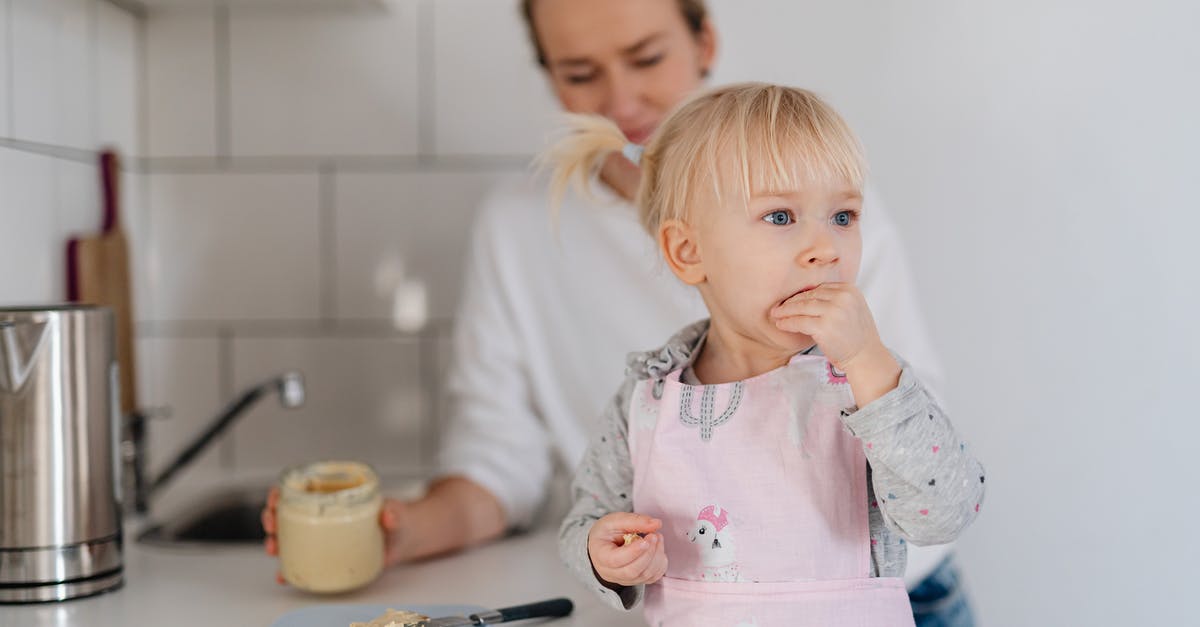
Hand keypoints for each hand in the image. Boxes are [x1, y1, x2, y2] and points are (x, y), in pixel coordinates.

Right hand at [262, 487, 406, 584]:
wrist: (404, 539)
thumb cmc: (398, 519)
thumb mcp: (397, 513)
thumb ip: (394, 513)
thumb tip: (389, 516)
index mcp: (336, 496)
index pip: (302, 488)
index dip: (283, 491)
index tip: (276, 497)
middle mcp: (324, 515)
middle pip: (287, 511)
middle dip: (272, 517)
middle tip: (272, 525)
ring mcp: (323, 535)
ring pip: (288, 536)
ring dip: (274, 541)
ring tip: (273, 547)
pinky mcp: (326, 554)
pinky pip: (301, 560)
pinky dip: (289, 568)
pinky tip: (283, 573)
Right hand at [587, 513, 667, 587]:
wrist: (603, 544)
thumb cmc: (606, 532)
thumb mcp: (615, 520)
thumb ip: (634, 520)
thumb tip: (656, 524)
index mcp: (600, 556)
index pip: (616, 560)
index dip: (633, 552)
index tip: (646, 540)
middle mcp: (610, 573)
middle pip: (633, 571)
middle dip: (648, 553)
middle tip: (655, 535)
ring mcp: (624, 579)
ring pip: (645, 575)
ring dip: (657, 556)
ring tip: (657, 537)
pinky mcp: (636, 580)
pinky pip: (653, 577)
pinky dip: (660, 563)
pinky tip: (657, 548)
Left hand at [770, 283, 885, 372]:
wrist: (866, 357)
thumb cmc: (858, 337)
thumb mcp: (853, 309)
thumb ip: (836, 300)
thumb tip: (809, 296)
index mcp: (850, 290)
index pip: (820, 288)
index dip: (803, 294)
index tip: (792, 300)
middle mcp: (842, 298)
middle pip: (809, 296)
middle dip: (792, 302)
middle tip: (779, 307)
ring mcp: (833, 311)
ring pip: (802, 307)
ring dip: (786, 311)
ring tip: (776, 315)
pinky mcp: (824, 327)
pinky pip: (799, 321)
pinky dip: (788, 322)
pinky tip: (781, 324)